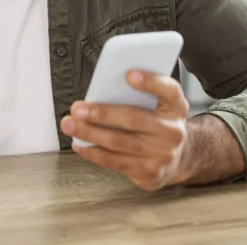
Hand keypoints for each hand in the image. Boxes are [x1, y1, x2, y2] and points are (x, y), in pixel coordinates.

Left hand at [61, 71, 189, 190]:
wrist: (176, 158)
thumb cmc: (156, 123)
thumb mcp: (156, 105)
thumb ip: (137, 95)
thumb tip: (100, 91)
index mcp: (175, 106)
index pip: (168, 90)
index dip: (150, 82)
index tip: (128, 74)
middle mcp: (173, 130)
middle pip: (134, 118)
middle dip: (101, 113)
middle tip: (77, 108)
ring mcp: (162, 154)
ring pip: (119, 142)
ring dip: (90, 133)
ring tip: (70, 125)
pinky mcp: (150, 173)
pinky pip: (116, 163)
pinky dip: (93, 153)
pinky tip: (79, 144)